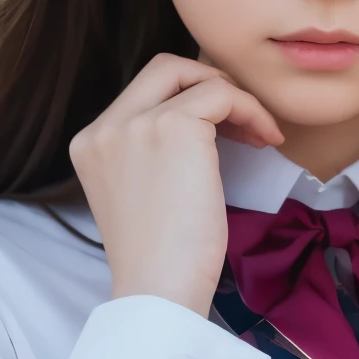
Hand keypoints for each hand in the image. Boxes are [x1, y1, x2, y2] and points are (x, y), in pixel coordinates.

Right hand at [70, 55, 280, 317]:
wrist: (160, 289)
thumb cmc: (161, 261)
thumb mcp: (141, 196)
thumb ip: (150, 157)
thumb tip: (201, 129)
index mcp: (91, 144)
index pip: (143, 95)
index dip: (189, 101)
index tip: (223, 132)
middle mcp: (105, 127)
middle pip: (164, 69)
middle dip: (210, 85)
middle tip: (243, 120)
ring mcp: (134, 123)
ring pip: (197, 77)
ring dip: (238, 99)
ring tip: (261, 134)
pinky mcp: (173, 127)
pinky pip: (224, 94)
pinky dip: (252, 110)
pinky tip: (267, 140)